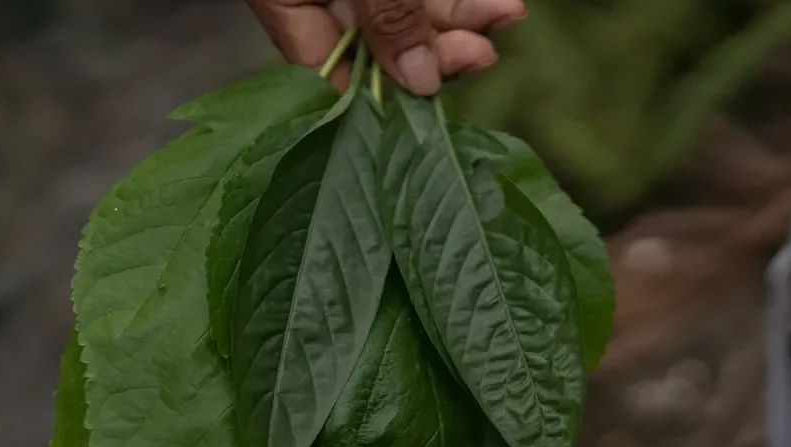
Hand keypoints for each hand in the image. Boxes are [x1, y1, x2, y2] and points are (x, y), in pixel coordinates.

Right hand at [246, 0, 526, 94]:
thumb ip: (386, 15)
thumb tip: (418, 81)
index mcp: (283, 0)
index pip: (334, 67)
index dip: (388, 89)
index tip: (432, 93)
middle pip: (380, 39)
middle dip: (440, 48)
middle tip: (483, 52)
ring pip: (407, 8)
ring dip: (459, 15)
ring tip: (507, 14)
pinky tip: (493, 1)